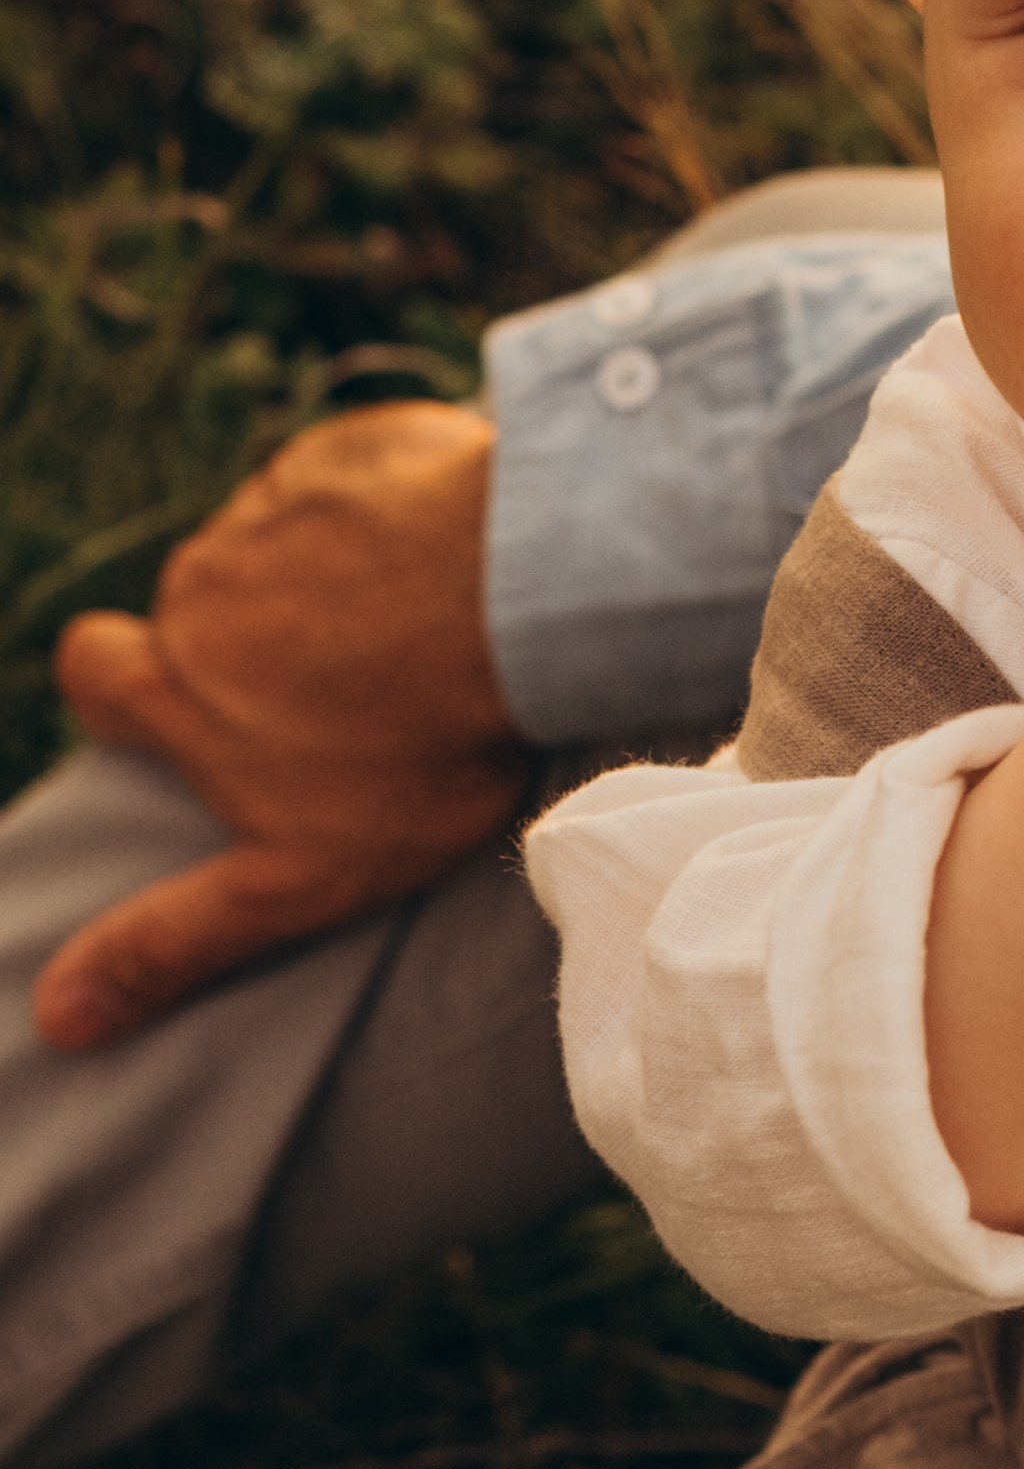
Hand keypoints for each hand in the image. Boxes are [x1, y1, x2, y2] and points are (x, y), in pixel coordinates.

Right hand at [33, 403, 524, 1051]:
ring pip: (278, 539)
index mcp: (175, 679)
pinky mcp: (361, 448)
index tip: (190, 714)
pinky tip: (456, 558)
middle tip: (341, 685)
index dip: (126, 689)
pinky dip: (390, 514)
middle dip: (249, 637)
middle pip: (198, 604)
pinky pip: (356, 479)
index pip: (92, 669)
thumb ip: (177, 940)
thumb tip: (55, 1020)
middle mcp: (204, 580)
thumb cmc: (419, 750)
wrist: (524, 600)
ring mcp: (280, 503)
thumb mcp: (298, 878)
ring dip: (326, 573)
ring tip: (416, 625)